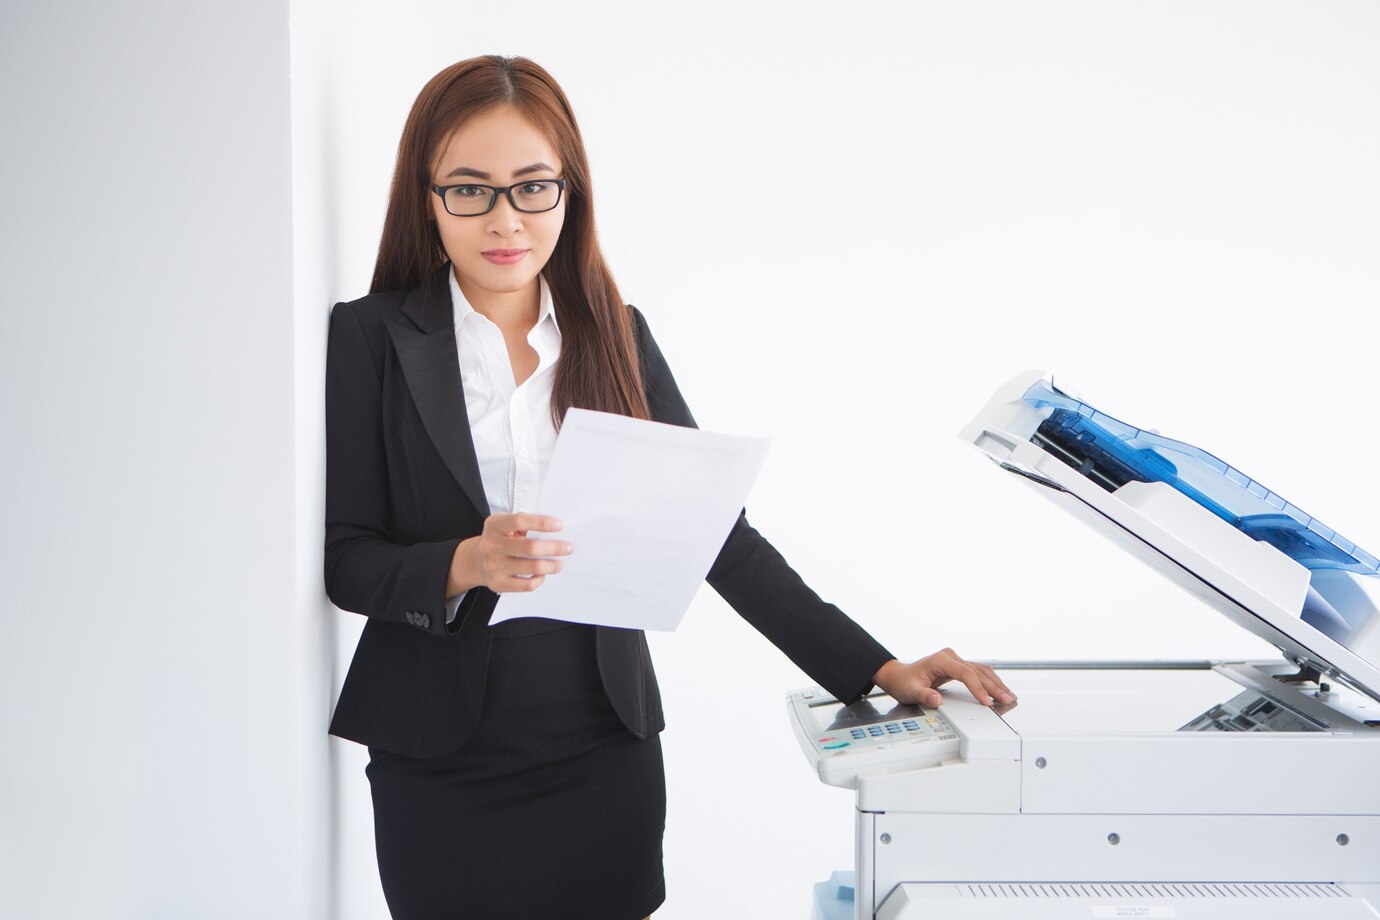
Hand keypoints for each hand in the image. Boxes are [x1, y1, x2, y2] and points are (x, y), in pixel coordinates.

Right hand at [447, 513, 571, 595]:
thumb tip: (556, 531)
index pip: (519, 521)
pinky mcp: (497, 584)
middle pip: (529, 547)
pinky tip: (543, 574)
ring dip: (551, 565)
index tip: (560, 525)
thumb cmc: (501, 539)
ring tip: (560, 563)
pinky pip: (526, 584)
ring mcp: (493, 566)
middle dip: (553, 547)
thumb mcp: (505, 525)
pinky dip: (539, 579)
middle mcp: (491, 545)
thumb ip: (525, 524)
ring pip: (531, 567)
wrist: (477, 561)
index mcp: (494, 525)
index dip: (542, 522)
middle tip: (568, 547)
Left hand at [872, 649, 1015, 707]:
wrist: (899, 676)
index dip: (978, 688)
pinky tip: (999, 689)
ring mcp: (955, 660)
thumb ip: (923, 696)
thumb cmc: (904, 683)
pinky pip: (978, 672)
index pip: (966, 673)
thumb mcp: (910, 691)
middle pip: (978, 671)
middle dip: (994, 687)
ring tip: (1009, 696)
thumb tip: (936, 700)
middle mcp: (950, 657)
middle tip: (1008, 700)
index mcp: (940, 660)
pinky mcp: (958, 666)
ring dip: (996, 683)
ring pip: (981, 670)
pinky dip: (990, 681)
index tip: (987, 702)